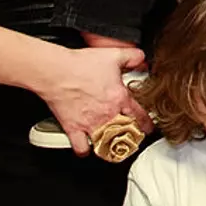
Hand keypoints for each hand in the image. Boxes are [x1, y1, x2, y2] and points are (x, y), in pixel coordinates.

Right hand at [33, 45, 150, 154]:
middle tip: (134, 138)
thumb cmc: (81, 64)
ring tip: (115, 146)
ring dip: (111, 145)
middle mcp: (107, 114)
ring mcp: (90, 124)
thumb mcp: (114, 55)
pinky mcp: (73, 128)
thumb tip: (142, 59)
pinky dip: (85, 150)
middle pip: (126, 132)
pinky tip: (88, 147)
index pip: (140, 115)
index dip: (147, 123)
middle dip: (132, 136)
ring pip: (107, 143)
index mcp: (119, 98)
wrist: (56, 72)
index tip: (149, 128)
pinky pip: (81, 148)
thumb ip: (132, 56)